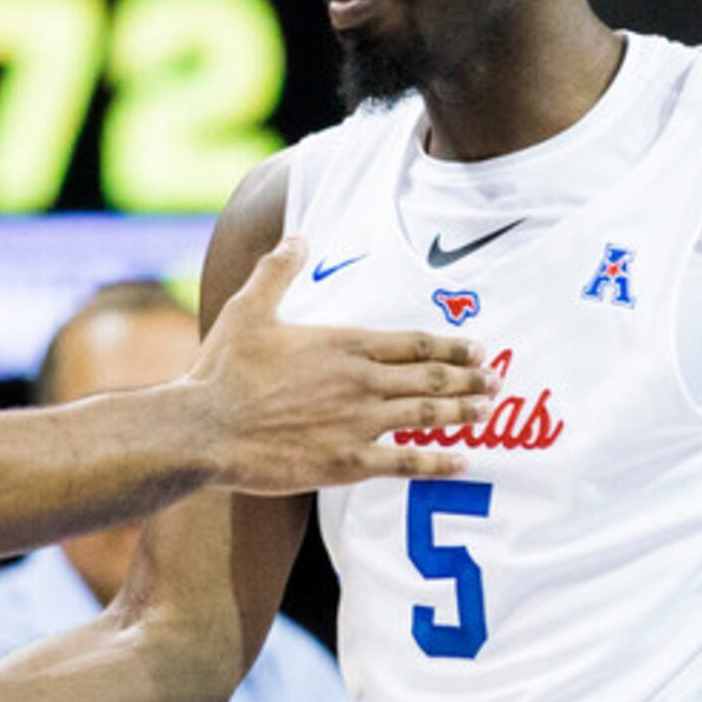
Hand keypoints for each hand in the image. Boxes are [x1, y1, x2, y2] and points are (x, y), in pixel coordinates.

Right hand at [193, 238, 489, 492]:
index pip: (415, 342)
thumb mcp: (249, 309)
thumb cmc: (223, 369)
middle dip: (469, 378)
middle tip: (496, 380)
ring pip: (428, 416)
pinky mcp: (347, 461)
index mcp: (345, 343)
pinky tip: (463, 462)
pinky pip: (407, 463)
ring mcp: (359, 423)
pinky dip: (440, 462)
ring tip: (486, 411)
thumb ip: (278, 271)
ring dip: (463, 413)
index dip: (452, 346)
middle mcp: (362, 382)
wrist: (205, 428)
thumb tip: (298, 238)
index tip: (478, 349)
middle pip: (431, 378)